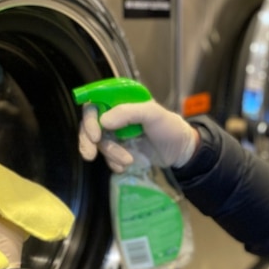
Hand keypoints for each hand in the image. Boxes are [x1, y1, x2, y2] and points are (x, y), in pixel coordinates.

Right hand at [78, 100, 198, 171]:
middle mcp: (114, 116)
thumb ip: (128, 112)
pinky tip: (125, 167)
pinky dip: (113, 163)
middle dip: (88, 141)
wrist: (180, 152)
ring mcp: (115, 135)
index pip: (95, 103)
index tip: (95, 134)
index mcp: (120, 101)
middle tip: (91, 154)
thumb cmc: (169, 127)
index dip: (89, 118)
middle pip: (89, 125)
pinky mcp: (119, 151)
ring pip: (99, 144)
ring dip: (111, 154)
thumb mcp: (153, 113)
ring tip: (128, 160)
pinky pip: (107, 158)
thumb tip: (103, 121)